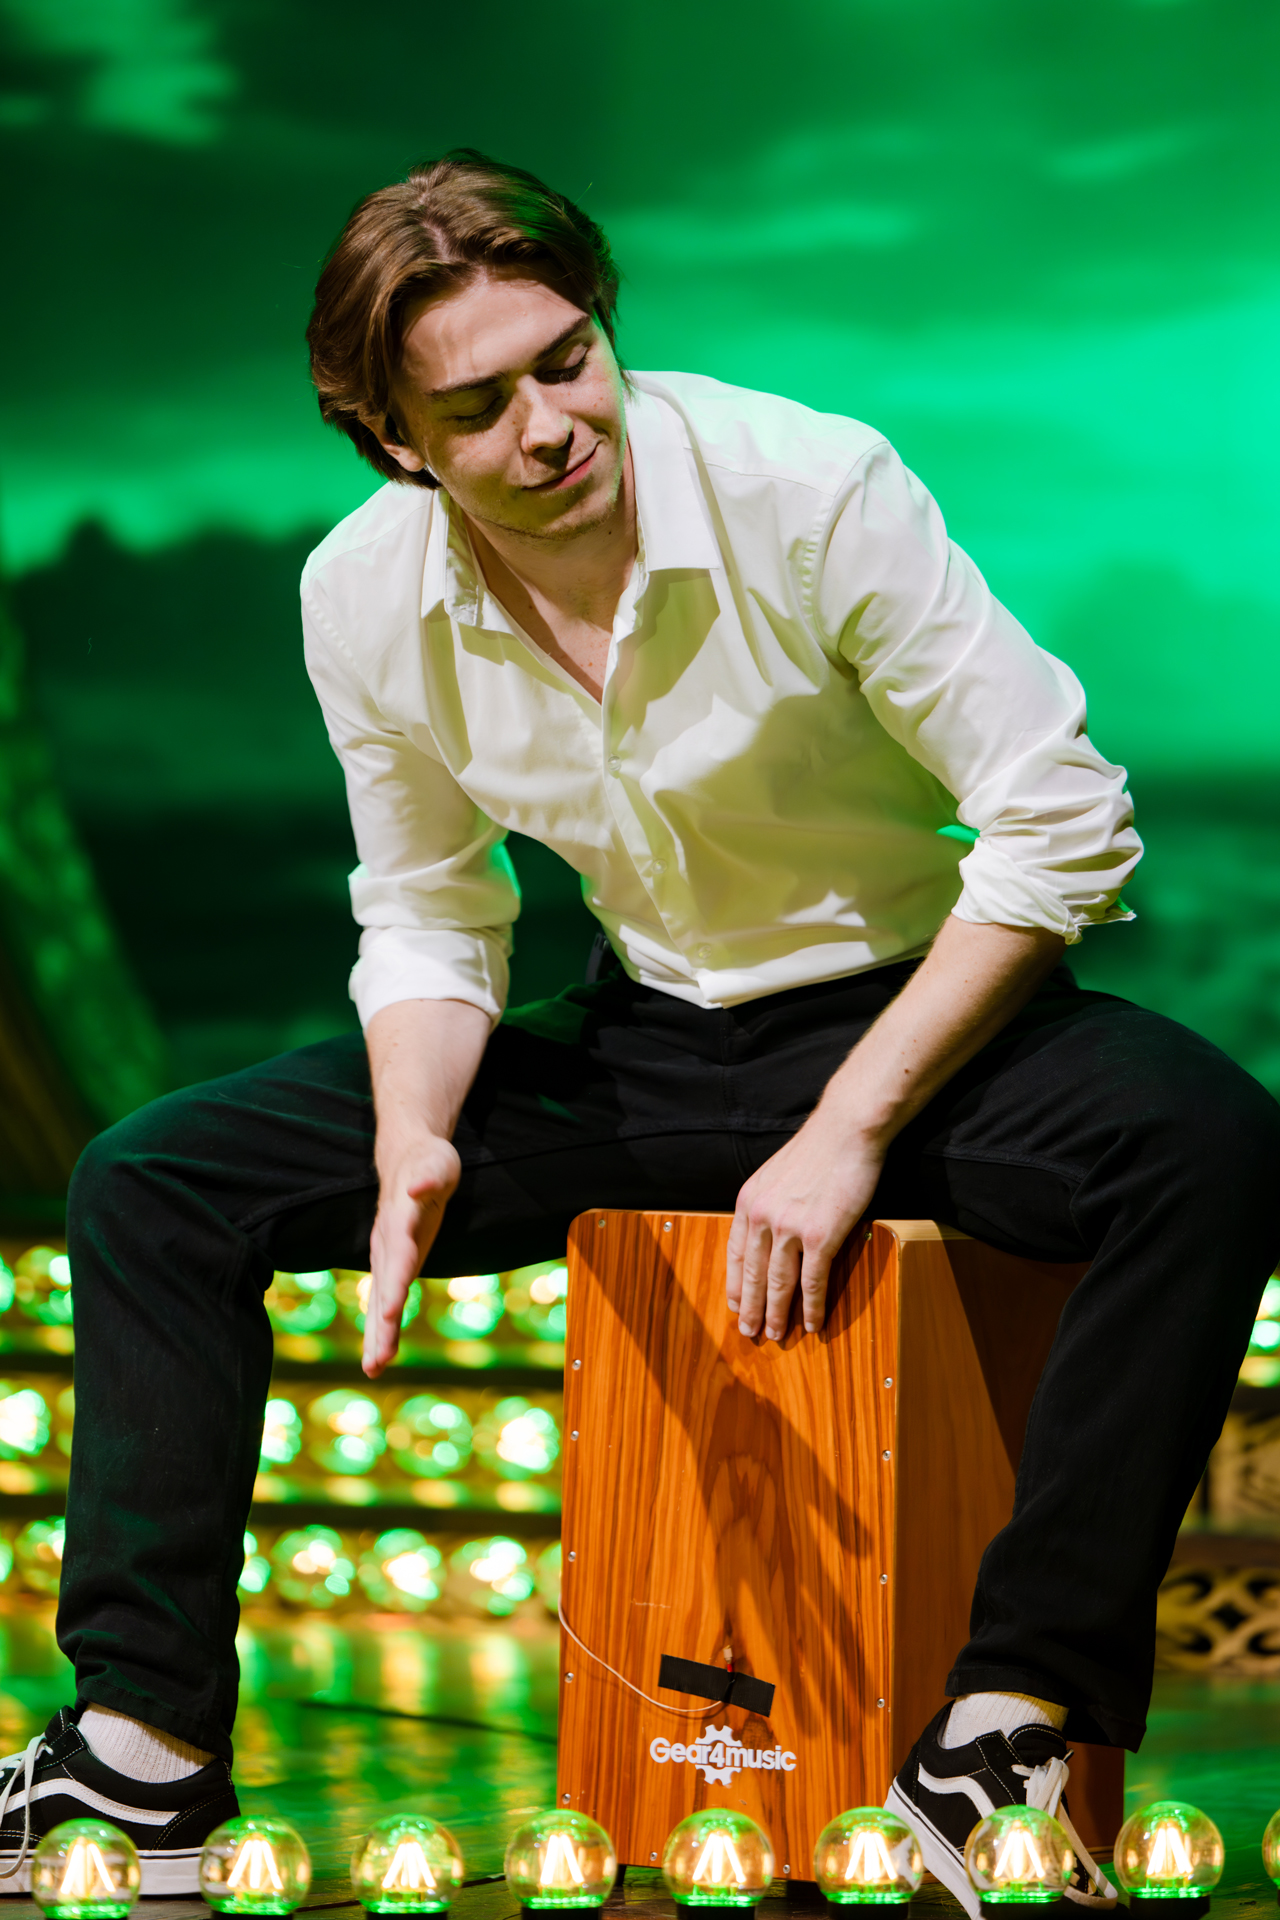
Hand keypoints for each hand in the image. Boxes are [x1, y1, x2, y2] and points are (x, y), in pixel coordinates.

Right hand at [364, 1133, 460, 1375]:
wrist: (408, 1159)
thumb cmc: (428, 1161)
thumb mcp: (436, 1163)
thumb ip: (428, 1177)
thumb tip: (418, 1188)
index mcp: (399, 1221)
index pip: (398, 1256)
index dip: (395, 1284)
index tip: (393, 1312)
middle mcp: (387, 1244)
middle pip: (383, 1289)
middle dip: (380, 1325)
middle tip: (377, 1361)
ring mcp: (387, 1256)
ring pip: (379, 1301)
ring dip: (376, 1336)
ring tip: (373, 1369)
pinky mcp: (394, 1265)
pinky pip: (385, 1301)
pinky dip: (382, 1329)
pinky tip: (379, 1358)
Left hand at [726, 1115, 884, 1340]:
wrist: (846, 1130)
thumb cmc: (818, 1148)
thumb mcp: (776, 1173)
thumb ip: (769, 1202)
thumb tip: (770, 1229)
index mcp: (749, 1201)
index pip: (736, 1253)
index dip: (736, 1283)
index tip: (735, 1305)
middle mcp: (762, 1216)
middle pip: (753, 1274)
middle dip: (751, 1308)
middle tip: (750, 1332)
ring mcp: (790, 1228)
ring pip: (779, 1283)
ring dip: (778, 1314)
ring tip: (778, 1335)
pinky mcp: (820, 1236)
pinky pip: (813, 1281)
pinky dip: (812, 1306)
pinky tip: (813, 1323)